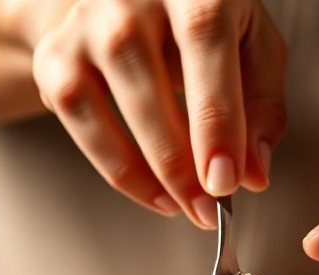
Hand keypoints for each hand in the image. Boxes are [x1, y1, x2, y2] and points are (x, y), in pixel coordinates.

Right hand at [24, 0, 286, 225]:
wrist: (130, 1)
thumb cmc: (201, 28)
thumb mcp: (252, 48)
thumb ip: (262, 107)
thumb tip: (254, 174)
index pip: (204, 41)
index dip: (216, 118)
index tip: (225, 181)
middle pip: (151, 82)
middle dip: (182, 163)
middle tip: (208, 210)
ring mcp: (86, 21)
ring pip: (109, 105)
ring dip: (150, 172)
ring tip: (185, 205)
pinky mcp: (56, 56)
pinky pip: (83, 123)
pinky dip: (120, 171)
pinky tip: (154, 192)